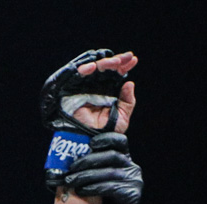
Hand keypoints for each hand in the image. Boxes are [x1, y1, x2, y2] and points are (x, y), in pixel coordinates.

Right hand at [40, 50, 136, 182]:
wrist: (91, 141)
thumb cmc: (106, 132)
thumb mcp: (123, 117)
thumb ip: (128, 101)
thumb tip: (130, 83)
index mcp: (109, 91)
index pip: (117, 74)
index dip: (124, 65)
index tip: (133, 59)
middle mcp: (98, 87)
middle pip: (107, 68)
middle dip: (116, 61)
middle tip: (125, 59)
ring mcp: (86, 87)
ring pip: (94, 68)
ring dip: (104, 63)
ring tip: (113, 62)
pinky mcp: (73, 89)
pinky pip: (78, 75)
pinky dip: (85, 69)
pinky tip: (93, 67)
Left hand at [65, 128, 142, 203]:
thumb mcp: (93, 181)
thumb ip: (89, 167)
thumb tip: (65, 156)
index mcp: (124, 160)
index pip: (120, 141)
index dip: (106, 139)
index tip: (89, 143)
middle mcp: (132, 168)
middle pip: (111, 156)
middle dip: (88, 161)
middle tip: (70, 169)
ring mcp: (134, 182)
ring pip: (109, 172)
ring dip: (86, 176)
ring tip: (70, 182)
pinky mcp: (132, 196)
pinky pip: (111, 187)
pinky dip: (94, 187)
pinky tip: (81, 191)